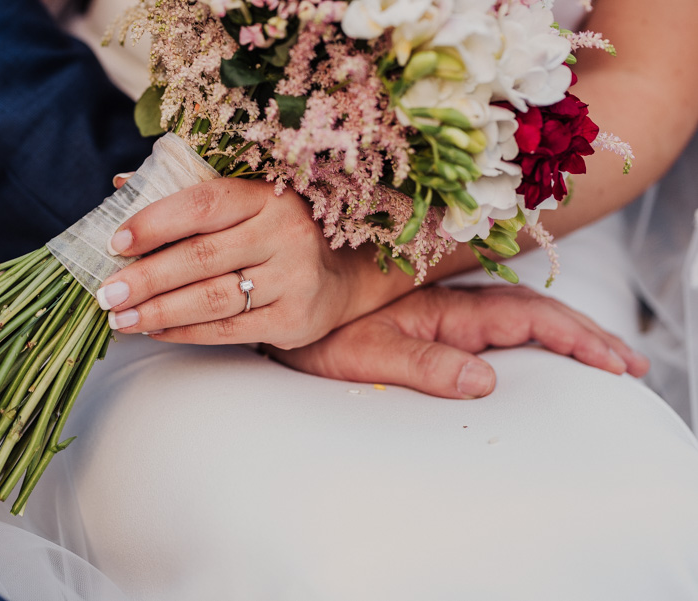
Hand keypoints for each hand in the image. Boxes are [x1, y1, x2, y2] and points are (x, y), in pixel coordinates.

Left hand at [96, 177, 392, 348]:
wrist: (338, 278)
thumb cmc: (273, 235)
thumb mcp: (241, 205)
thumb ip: (184, 193)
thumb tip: (121, 186)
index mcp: (266, 196)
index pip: (204, 204)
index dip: (155, 222)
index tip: (116, 243)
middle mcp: (285, 233)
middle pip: (201, 257)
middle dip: (146, 278)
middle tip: (106, 293)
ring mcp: (293, 278)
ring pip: (212, 298)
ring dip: (159, 311)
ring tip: (121, 319)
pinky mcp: (294, 319)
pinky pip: (229, 330)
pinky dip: (186, 332)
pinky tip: (156, 330)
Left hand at [265, 285, 649, 398]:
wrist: (295, 319)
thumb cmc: (326, 337)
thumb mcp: (368, 357)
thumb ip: (423, 366)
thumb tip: (485, 380)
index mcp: (446, 310)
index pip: (525, 317)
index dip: (572, 336)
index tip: (612, 360)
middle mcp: (455, 305)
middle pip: (536, 312)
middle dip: (586, 335)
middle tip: (631, 364)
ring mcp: (450, 312)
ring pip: (524, 314)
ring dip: (569, 332)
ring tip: (609, 355)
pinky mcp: (440, 322)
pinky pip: (502, 323)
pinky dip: (538, 333)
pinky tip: (551, 346)